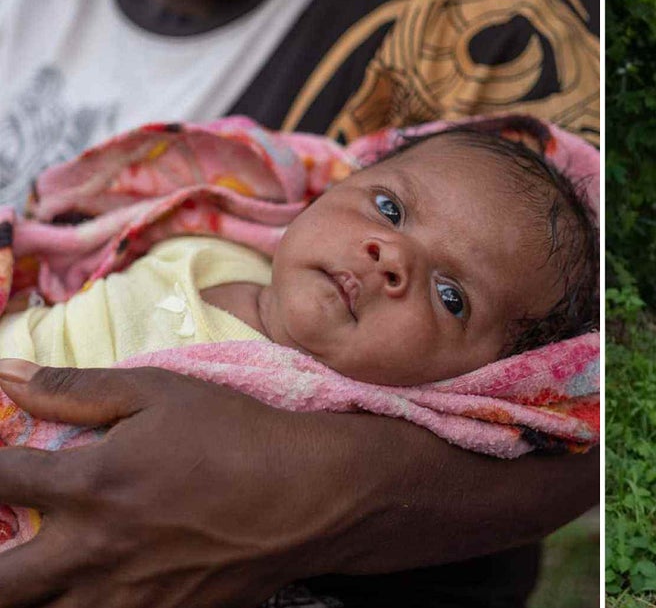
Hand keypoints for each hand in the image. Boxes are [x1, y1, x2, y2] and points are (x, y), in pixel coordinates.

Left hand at [0, 359, 598, 607]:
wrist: (314, 497)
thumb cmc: (240, 435)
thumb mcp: (161, 392)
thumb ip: (77, 389)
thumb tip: (8, 379)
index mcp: (88, 486)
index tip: (0, 462)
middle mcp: (92, 553)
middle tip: (15, 531)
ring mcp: (125, 598)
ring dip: (39, 586)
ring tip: (56, 560)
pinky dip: (89, 599)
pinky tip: (107, 577)